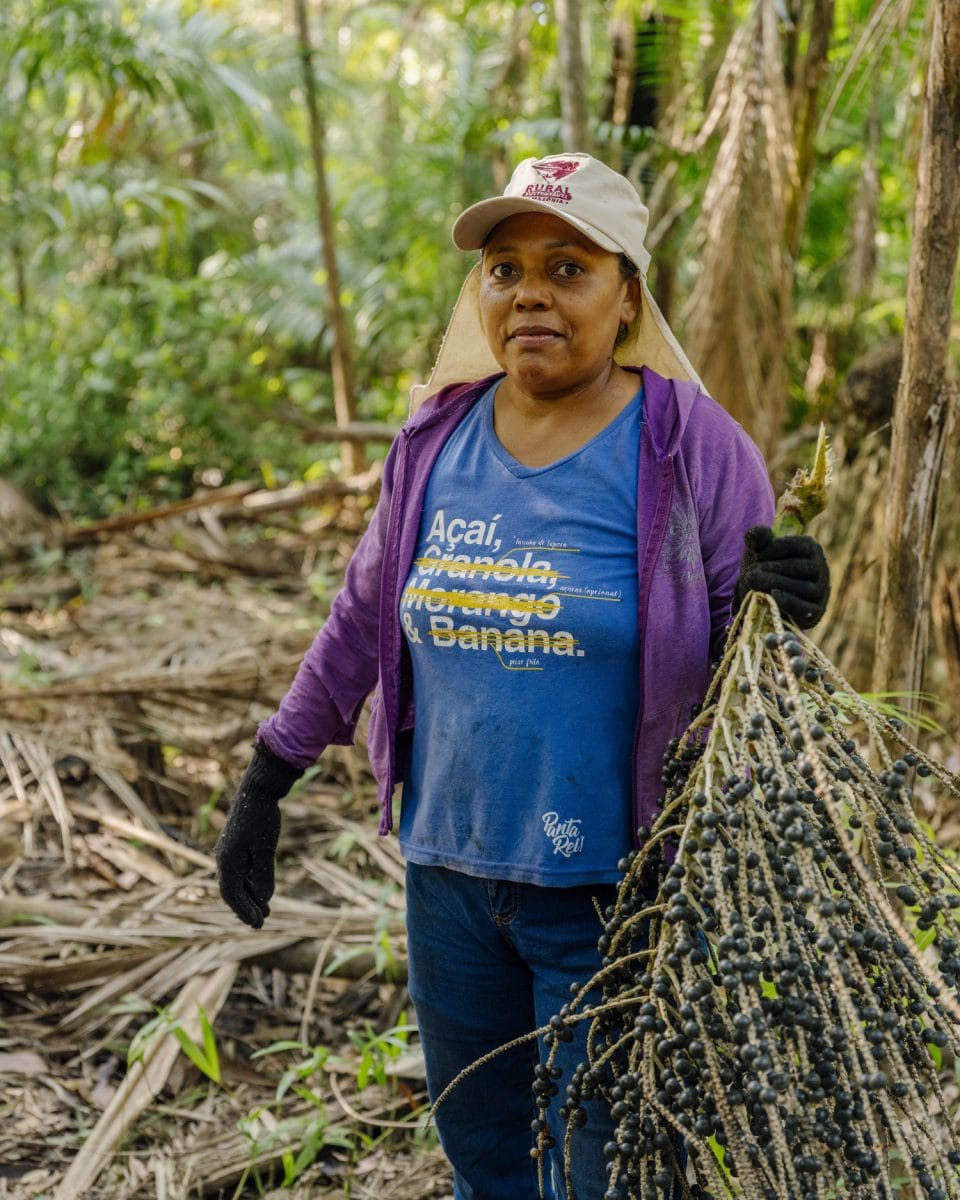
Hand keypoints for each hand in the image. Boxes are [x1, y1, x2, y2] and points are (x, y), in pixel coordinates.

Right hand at [214, 743, 303, 927]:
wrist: (259, 789)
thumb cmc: (262, 818)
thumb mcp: (265, 848)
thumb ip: (263, 875)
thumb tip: (264, 899)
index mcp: (227, 860)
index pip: (231, 894)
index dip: (243, 911)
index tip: (256, 924)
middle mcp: (224, 858)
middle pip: (233, 890)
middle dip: (246, 907)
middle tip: (261, 923)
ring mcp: (230, 851)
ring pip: (238, 881)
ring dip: (250, 896)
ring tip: (265, 911)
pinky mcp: (239, 845)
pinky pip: (242, 870)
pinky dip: (252, 882)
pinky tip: (262, 890)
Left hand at [733, 525, 829, 628]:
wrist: (763, 598)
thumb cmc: (764, 569)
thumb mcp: (757, 550)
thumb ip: (757, 537)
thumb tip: (763, 533)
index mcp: (810, 548)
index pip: (798, 546)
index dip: (774, 548)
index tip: (757, 553)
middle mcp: (820, 568)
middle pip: (798, 567)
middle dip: (771, 569)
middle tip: (751, 573)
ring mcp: (820, 591)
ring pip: (801, 587)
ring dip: (773, 584)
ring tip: (754, 582)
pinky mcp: (815, 611)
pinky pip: (804, 608)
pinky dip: (788, 602)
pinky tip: (773, 595)